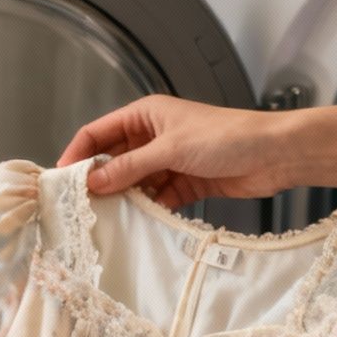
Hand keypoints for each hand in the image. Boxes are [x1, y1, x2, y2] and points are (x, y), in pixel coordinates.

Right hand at [59, 95, 292, 206]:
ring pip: (135, 181)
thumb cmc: (225, 137)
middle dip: (99, 180)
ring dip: (124, 198)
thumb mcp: (170, 150)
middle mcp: (154, 135)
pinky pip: (157, 197)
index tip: (61, 179)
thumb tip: (92, 183)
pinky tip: (138, 222)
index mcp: (146, 114)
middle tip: (80, 207)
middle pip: (115, 159)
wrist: (275, 154)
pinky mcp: (186, 183)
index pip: (99, 132)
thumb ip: (129, 167)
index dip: (78, 153)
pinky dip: (148, 208)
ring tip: (106, 219)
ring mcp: (170, 160)